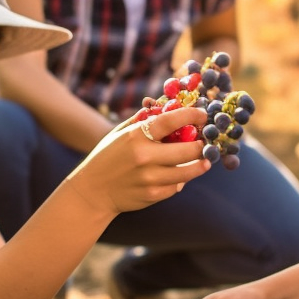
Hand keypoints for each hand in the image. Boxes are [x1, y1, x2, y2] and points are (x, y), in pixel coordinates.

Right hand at [67, 106, 209, 217]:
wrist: (92, 191)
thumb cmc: (108, 157)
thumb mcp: (120, 133)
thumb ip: (143, 119)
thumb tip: (166, 104)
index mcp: (136, 136)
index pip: (170, 121)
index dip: (191, 115)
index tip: (202, 114)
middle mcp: (145, 157)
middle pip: (188, 149)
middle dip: (202, 144)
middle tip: (206, 141)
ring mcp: (150, 178)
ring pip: (189, 171)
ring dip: (201, 164)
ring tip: (205, 160)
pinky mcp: (154, 195)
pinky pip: (177, 186)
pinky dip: (181, 180)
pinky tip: (180, 175)